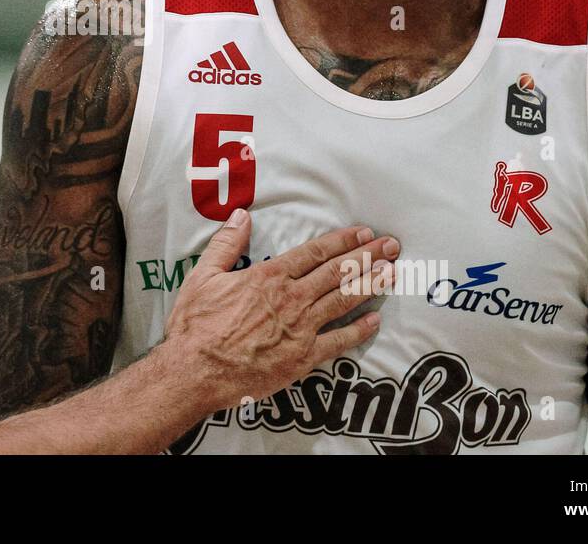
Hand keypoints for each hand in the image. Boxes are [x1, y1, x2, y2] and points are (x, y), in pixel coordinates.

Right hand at [162, 209, 396, 413]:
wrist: (195, 371)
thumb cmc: (196, 325)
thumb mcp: (203, 275)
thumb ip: (226, 244)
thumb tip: (241, 216)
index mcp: (269, 276)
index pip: (314, 252)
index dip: (342, 240)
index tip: (363, 232)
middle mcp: (291, 298)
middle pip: (337, 272)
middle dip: (367, 256)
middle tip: (391, 246)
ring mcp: (301, 328)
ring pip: (344, 301)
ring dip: (370, 285)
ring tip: (392, 272)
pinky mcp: (303, 357)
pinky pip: (339, 342)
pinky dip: (359, 331)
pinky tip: (375, 321)